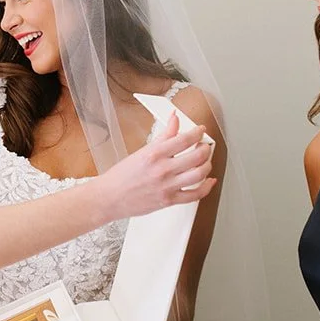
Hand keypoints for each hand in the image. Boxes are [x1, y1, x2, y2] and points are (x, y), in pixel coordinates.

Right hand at [98, 115, 215, 218]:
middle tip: (204, 145)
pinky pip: (195, 195)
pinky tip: (209, 181)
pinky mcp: (169, 200)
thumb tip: (174, 119)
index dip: (198, 132)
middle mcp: (163, 169)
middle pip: (197, 156)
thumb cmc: (122, 176)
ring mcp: (167, 186)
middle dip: (205, 148)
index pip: (185, 139)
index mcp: (155, 154)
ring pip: (199, 174)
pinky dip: (206, 187)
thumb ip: (163, 136)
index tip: (201, 130)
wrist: (110, 197)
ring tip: (205, 161)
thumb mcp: (143, 151)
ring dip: (207, 165)